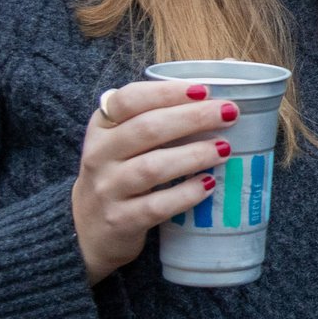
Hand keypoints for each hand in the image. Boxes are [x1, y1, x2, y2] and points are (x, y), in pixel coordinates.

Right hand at [71, 79, 241, 283]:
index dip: (166, 92)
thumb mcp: (123, 141)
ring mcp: (107, 189)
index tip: (204, 90)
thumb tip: (215, 89)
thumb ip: (157, 117)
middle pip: (147, 129)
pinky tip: (208, 184)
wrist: (88, 229)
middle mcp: (99, 155)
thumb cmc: (120, 173)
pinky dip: (185, 194)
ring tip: (224, 149)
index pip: (129, 99)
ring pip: (152, 167)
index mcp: (102, 126)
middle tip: (229, 113)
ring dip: (193, 155)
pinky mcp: (120, 220)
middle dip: (192, 118)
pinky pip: (156, 206)